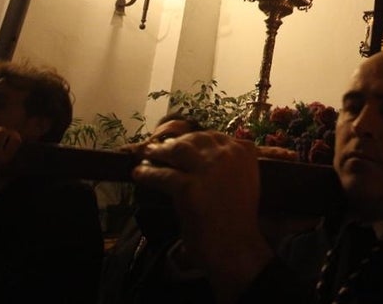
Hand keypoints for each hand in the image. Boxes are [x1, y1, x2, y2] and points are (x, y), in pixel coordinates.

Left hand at [133, 132, 271, 299]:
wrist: (236, 246)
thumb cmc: (239, 218)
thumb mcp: (244, 180)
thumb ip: (228, 163)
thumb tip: (199, 154)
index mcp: (244, 152)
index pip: (213, 136)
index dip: (196, 140)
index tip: (183, 142)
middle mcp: (227, 154)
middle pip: (194, 139)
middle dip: (176, 143)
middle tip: (161, 148)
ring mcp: (207, 168)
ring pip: (177, 151)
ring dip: (159, 153)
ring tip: (148, 155)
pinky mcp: (188, 186)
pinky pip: (162, 175)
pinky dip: (147, 174)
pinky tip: (139, 174)